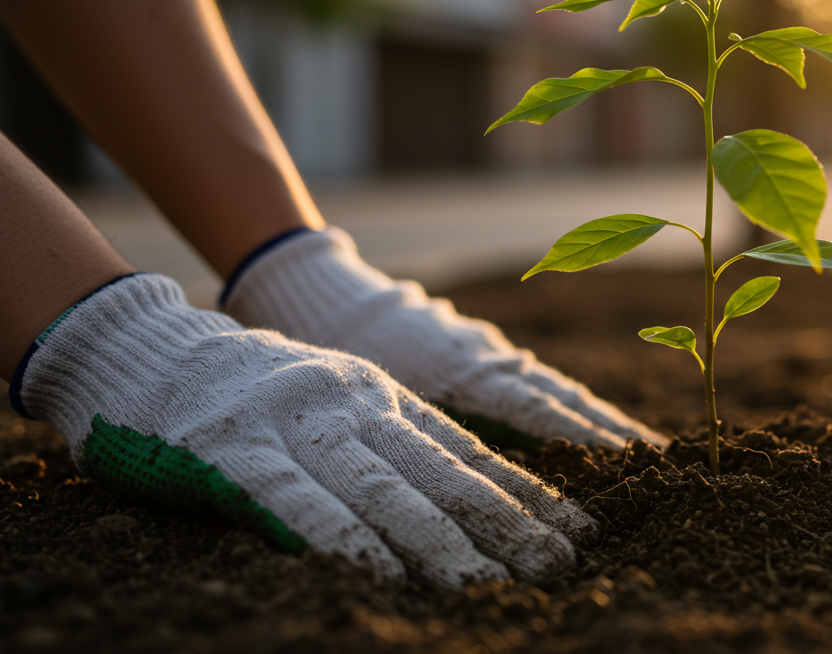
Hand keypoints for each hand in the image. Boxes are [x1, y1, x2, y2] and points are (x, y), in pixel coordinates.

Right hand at [15, 274, 596, 587]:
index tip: (578, 530)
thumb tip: (471, 496)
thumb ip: (394, 440)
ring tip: (485, 586)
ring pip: (381, 488)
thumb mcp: (339, 398)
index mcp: (382, 394)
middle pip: (440, 473)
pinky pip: (294, 500)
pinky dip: (340, 538)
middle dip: (504, 524)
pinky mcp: (234, 450)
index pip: (468, 451)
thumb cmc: (254, 387)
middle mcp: (352, 404)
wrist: (150, 348)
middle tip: (555, 567)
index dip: (525, 492)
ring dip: (439, 541)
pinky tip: (378, 575)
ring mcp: (296, 424)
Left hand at [224, 227, 668, 449]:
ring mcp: (489, 350)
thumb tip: (489, 484)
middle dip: (612, 433)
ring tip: (636, 445)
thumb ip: (442, 434)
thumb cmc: (350, 356)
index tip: (635, 463)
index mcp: (474, 375)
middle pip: (565, 400)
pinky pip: (534, 377)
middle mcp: (492, 360)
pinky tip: (581, 416)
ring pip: (554, 387)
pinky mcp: (478, 346)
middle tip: (659, 462)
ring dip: (596, 418)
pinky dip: (566, 401)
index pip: (548, 414)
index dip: (591, 441)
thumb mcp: (390, 400)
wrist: (325, 299)